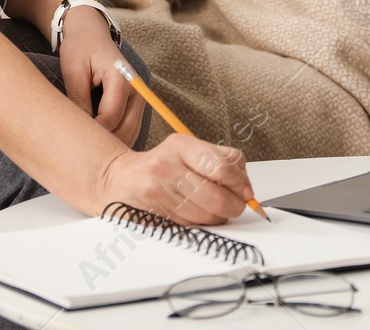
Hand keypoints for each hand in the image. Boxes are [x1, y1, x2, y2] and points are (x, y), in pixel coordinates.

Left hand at [56, 8, 143, 146]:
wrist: (91, 33)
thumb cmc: (80, 49)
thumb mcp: (73, 72)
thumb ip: (78, 101)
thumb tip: (79, 132)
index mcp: (122, 78)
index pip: (110, 118)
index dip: (92, 133)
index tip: (72, 141)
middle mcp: (138, 89)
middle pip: (125, 130)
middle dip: (103, 144)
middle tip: (79, 154)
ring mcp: (140, 97)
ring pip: (130, 134)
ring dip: (111, 144)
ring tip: (87, 152)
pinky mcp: (137, 103)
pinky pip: (129, 129)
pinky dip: (116, 138)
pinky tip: (97, 143)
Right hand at [97, 135, 255, 225]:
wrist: (122, 179)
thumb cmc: (163, 164)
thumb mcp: (191, 150)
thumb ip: (222, 162)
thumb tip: (247, 189)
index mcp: (181, 145)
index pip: (222, 166)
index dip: (241, 183)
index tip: (246, 192)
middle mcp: (167, 166)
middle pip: (216, 197)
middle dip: (234, 206)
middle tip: (237, 206)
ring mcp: (158, 191)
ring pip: (206, 216)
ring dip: (218, 218)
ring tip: (215, 208)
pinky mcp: (154, 213)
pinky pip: (191, 225)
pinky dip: (201, 223)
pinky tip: (196, 212)